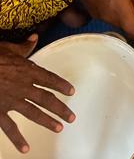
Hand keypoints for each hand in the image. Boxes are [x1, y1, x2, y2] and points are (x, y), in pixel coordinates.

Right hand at [0, 36, 74, 153]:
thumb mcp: (9, 48)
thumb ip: (24, 46)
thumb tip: (34, 37)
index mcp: (27, 70)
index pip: (49, 79)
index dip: (61, 85)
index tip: (72, 91)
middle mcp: (23, 87)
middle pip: (46, 99)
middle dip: (60, 108)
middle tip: (71, 117)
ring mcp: (12, 101)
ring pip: (34, 113)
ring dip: (47, 121)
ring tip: (59, 128)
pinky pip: (10, 128)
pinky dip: (17, 139)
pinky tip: (25, 148)